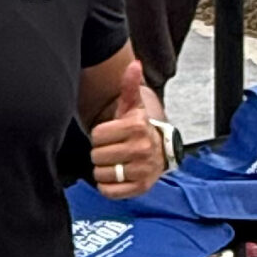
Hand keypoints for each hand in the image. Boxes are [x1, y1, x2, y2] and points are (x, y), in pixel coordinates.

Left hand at [88, 59, 164, 197]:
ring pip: (102, 174)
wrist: (159, 152)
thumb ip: (129, 86)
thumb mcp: (133, 107)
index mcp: (137, 127)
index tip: (111, 135)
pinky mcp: (140, 188)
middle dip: (101, 153)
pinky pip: (109, 191)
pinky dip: (107, 186)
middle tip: (113, 150)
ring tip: (115, 163)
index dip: (100, 136)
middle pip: (97, 155)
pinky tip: (116, 177)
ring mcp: (142, 170)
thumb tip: (134, 64)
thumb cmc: (139, 129)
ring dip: (103, 170)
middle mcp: (142, 148)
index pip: (97, 135)